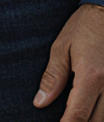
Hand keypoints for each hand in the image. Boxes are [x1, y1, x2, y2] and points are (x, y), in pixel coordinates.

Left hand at [35, 3, 103, 120]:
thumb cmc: (85, 26)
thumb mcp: (62, 48)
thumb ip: (53, 78)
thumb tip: (40, 103)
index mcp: (92, 77)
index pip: (79, 114)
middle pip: (98, 121)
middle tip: (65, 120)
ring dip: (94, 119)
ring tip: (76, 114)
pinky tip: (93, 107)